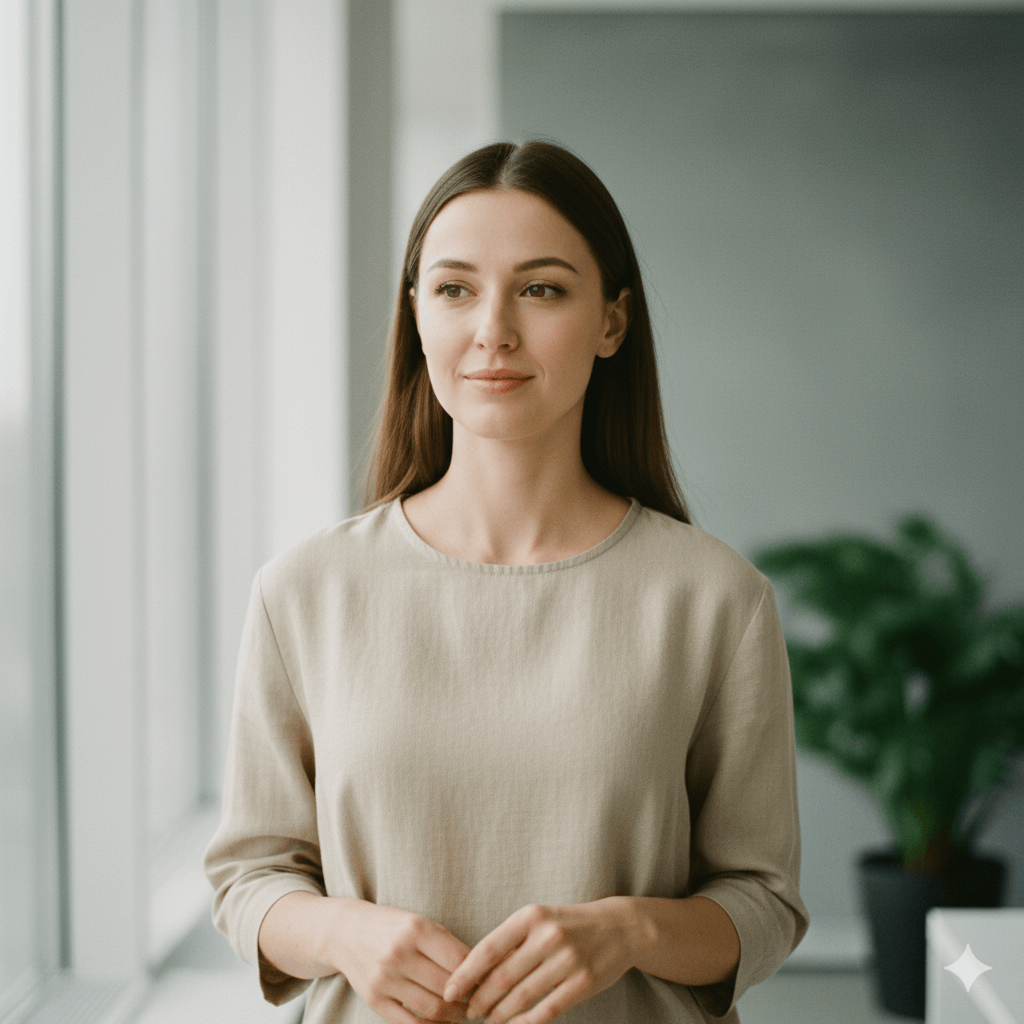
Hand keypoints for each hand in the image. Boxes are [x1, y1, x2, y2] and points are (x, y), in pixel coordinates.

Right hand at [330, 901, 475, 1023]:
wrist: (346, 932)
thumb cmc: (393, 927)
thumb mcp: (419, 923)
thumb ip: (446, 945)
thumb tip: (479, 973)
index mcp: (416, 929)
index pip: (459, 958)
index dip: (478, 974)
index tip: (488, 981)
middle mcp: (399, 953)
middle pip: (447, 987)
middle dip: (469, 999)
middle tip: (480, 1003)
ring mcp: (384, 979)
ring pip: (432, 1009)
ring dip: (455, 1017)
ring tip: (465, 1015)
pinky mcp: (374, 1000)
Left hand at [442, 900, 642, 1023]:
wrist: (618, 927)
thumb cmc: (567, 925)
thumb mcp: (538, 920)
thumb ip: (510, 942)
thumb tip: (472, 973)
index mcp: (531, 916)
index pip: (488, 949)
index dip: (465, 974)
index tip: (449, 991)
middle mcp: (548, 936)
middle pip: (502, 977)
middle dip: (480, 1000)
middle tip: (468, 1012)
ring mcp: (568, 960)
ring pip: (522, 997)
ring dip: (499, 1014)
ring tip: (488, 1019)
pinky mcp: (583, 983)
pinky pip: (547, 1010)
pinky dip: (526, 1023)